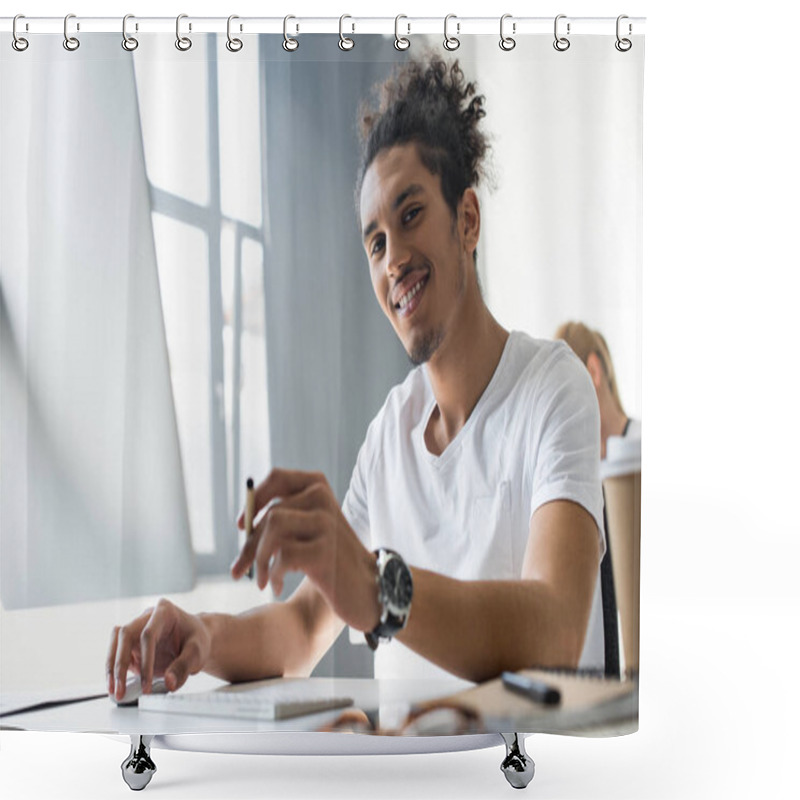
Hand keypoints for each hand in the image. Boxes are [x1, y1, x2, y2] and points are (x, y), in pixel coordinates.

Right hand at [106, 598, 210, 700]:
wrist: (195, 639)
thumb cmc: (196, 640)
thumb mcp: (198, 652)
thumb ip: (184, 666)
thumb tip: (169, 684)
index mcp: (164, 611)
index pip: (148, 633)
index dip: (145, 660)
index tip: (147, 684)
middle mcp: (147, 617)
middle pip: (126, 635)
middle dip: (120, 664)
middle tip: (121, 690)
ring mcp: (137, 629)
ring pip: (116, 643)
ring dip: (112, 668)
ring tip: (114, 691)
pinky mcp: (131, 643)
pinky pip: (116, 654)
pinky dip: (114, 671)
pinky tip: (115, 687)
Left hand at [233, 468, 379, 633]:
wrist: (368, 587)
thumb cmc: (331, 559)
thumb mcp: (310, 529)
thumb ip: (282, 519)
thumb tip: (242, 525)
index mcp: (318, 487)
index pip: (277, 477)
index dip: (254, 500)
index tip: (241, 526)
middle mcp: (323, 499)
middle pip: (269, 514)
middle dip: (249, 546)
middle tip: (239, 571)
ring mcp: (326, 524)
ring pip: (272, 529)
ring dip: (259, 560)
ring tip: (262, 580)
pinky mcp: (324, 551)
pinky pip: (282, 556)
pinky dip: (273, 575)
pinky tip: (277, 587)